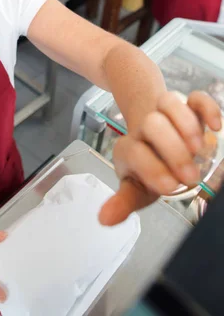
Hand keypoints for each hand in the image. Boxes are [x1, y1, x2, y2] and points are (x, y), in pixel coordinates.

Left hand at [99, 91, 221, 225]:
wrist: (154, 139)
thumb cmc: (148, 170)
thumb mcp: (136, 189)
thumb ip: (124, 202)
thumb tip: (104, 219)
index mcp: (129, 149)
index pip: (134, 152)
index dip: (152, 169)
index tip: (170, 186)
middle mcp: (144, 128)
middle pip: (152, 124)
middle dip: (173, 150)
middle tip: (189, 176)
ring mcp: (165, 114)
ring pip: (168, 102)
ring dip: (186, 125)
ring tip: (198, 150)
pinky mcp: (188, 106)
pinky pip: (195, 97)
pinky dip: (206, 108)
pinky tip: (215, 127)